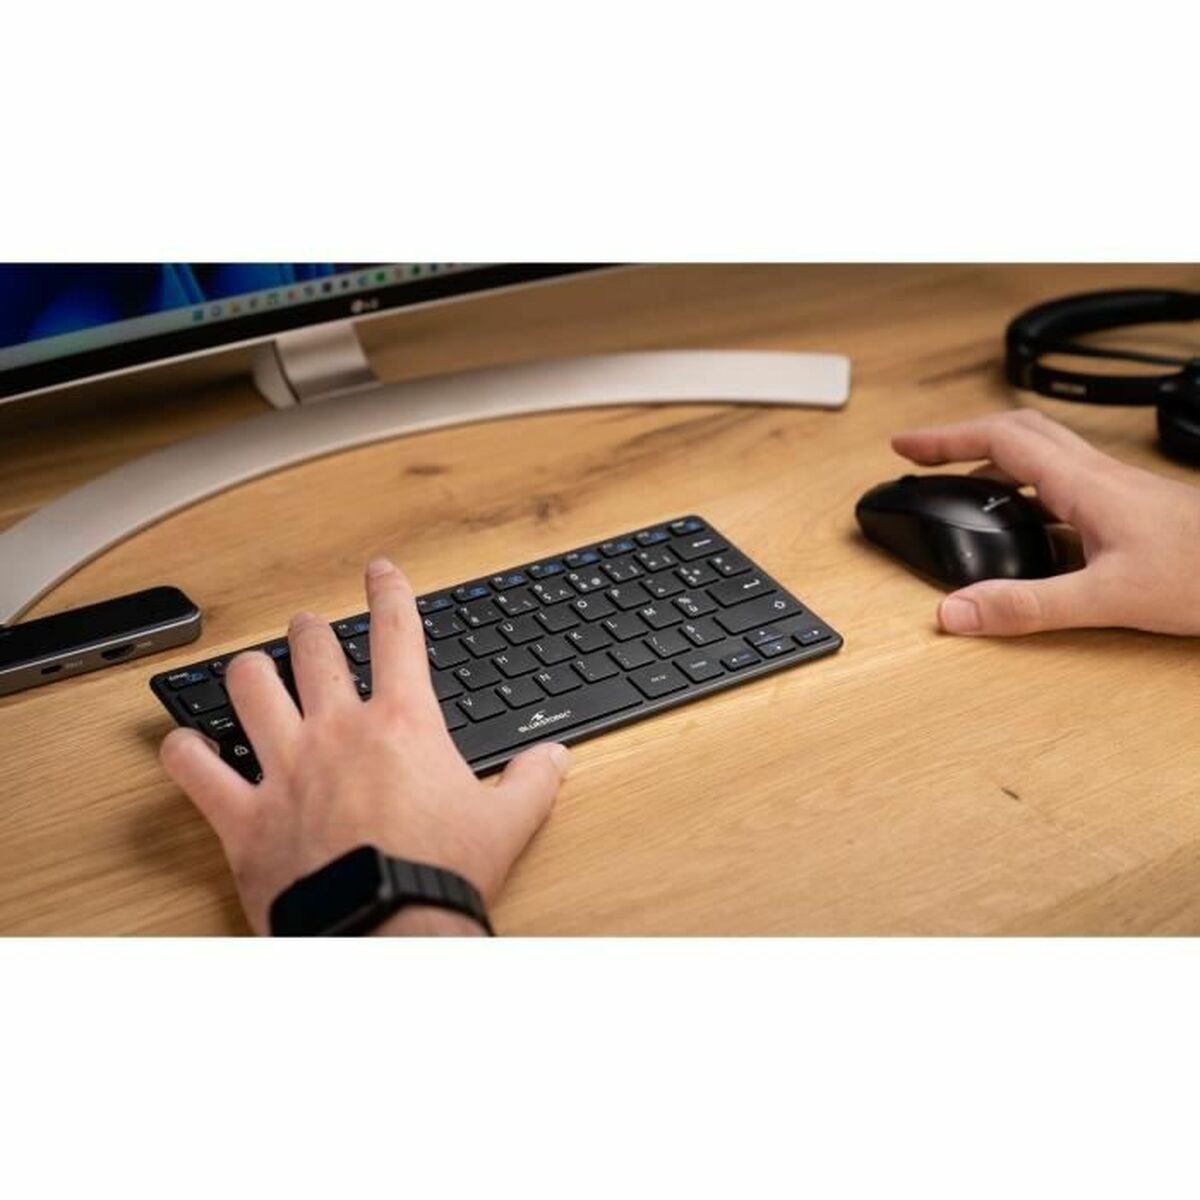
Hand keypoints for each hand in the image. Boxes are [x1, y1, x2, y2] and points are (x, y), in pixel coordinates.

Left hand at [159, 558, 569, 933]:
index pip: (397, 635)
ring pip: (249, 690)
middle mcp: (337, 732)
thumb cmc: (442, 873)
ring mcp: (285, 770)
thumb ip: (531, 781)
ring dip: (249, 673)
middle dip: (311, 631)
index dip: (389, 593)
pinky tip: (184, 745)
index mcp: (402, 724)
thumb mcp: (507, 823)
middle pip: (314, 652)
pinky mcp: (245, 818)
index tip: (379, 572)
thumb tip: (553, 757)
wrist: (388, 931)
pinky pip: (195, 771)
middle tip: (310, 627)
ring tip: (251, 669)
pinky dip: (186, 753)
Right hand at [891, 409, 1199, 636]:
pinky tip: (1028, 522)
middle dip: (961, 437)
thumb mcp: (1108, 599)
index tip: (904, 446)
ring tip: (962, 484)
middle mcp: (1098, 476)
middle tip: (923, 454)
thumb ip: (1027, 607)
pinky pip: (1065, 478)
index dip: (945, 438)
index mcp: (1084, 484)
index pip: (999, 438)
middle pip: (1018, 430)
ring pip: (1043, 450)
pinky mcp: (1131, 508)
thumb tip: (956, 612)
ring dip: (994, 455)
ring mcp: (1117, 489)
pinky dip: (1027, 485)